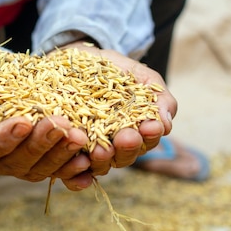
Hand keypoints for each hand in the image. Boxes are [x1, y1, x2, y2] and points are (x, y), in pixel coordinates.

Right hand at [0, 51, 95, 190]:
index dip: (3, 139)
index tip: (23, 120)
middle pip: (15, 162)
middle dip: (39, 143)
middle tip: (60, 123)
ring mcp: (15, 165)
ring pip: (39, 169)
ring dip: (60, 154)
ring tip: (79, 136)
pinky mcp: (39, 162)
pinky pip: (56, 172)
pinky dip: (72, 170)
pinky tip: (87, 162)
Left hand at [55, 41, 177, 176]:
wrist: (74, 58)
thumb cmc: (113, 69)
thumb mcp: (139, 76)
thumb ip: (158, 97)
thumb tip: (166, 124)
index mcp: (136, 131)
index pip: (147, 139)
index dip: (150, 135)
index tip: (150, 126)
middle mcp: (113, 146)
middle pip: (125, 157)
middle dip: (128, 147)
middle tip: (127, 138)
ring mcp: (88, 149)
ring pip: (99, 165)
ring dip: (102, 159)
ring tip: (100, 148)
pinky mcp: (64, 149)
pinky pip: (69, 170)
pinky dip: (74, 171)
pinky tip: (77, 162)